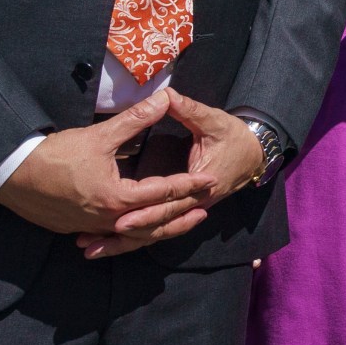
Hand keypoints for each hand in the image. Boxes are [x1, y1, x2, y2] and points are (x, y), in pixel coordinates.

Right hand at [0, 90, 216, 249]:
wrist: (10, 175)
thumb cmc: (54, 155)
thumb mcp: (99, 135)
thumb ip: (136, 119)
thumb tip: (165, 98)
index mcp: (116, 197)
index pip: (163, 192)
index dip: (189, 185)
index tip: (211, 180)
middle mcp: (107, 219)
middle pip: (154, 221)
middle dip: (182, 214)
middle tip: (206, 206)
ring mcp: (91, 228)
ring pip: (134, 234)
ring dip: (161, 228)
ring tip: (182, 221)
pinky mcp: (77, 229)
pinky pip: (113, 236)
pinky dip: (133, 233)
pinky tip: (141, 228)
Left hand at [74, 93, 268, 257]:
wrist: (255, 152)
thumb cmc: (234, 135)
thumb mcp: (213, 121)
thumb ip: (188, 110)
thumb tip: (166, 95)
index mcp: (203, 185)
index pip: (169, 205)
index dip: (144, 213)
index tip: (118, 220)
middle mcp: (196, 204)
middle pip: (157, 226)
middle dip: (124, 236)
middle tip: (92, 241)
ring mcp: (190, 211)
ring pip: (153, 234)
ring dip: (122, 244)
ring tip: (90, 249)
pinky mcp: (182, 211)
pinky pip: (155, 230)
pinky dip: (132, 238)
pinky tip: (106, 243)